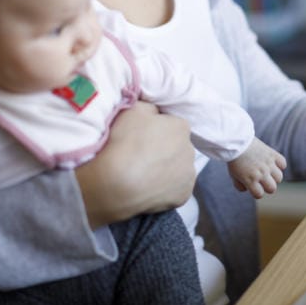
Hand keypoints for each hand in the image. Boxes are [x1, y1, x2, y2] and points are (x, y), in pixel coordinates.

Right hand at [75, 101, 197, 227]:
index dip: (154, 131)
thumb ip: (149, 108)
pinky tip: (148, 189)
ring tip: (143, 175)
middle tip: (140, 157)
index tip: (139, 139)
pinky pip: (175, 189)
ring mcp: (188, 175)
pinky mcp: (183, 197)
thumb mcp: (132, 109)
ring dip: (166, 170)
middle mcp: (191, 150)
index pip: (170, 125)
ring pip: (178, 168)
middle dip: (163, 150)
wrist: (114, 183)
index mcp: (181, 127)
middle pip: (176, 147)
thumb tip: (155, 114)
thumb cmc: (123, 142)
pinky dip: (165, 189)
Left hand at [227, 138, 286, 198]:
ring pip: (279, 178)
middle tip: (262, 180)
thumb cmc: (234, 159)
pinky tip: (273, 163)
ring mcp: (268, 164)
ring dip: (274, 176)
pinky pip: (283, 164)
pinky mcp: (272, 154)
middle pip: (272, 189)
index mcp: (250, 180)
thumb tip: (248, 189)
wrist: (238, 142)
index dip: (257, 192)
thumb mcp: (233, 175)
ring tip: (268, 171)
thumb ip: (240, 186)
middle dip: (267, 186)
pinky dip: (279, 165)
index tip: (254, 187)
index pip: (259, 195)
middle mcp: (261, 173)